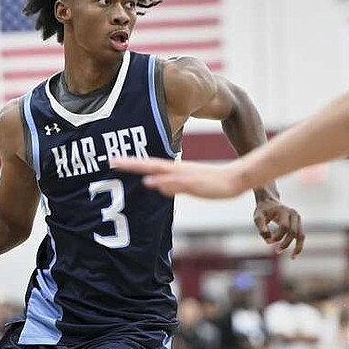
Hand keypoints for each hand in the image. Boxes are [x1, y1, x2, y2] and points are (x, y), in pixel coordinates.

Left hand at [110, 157, 243, 198]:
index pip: (150, 164)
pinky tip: (152, 182)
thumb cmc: (214, 182)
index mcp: (176, 169)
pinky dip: (162, 181)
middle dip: (131, 163)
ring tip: (124, 166)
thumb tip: (159, 187)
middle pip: (150, 164)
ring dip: (142, 169)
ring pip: (160, 171)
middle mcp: (178, 169)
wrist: (236, 178)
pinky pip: (175, 182)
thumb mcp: (189, 185)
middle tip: (112, 161)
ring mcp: (185, 175)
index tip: (116, 161)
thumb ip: (173, 185)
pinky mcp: (194, 183)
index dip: (133, 162)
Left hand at [253, 199, 304, 256]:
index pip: (284, 227)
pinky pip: (301, 236)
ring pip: (300, 235)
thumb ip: (261, 227)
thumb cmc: (262, 211)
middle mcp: (294, 213)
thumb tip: (268, 241)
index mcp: (284, 210)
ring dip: (297, 247)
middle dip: (285, 243)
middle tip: (277, 251)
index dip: (278, 236)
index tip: (269, 241)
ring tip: (292, 257)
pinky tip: (294, 255)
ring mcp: (298, 218)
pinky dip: (299, 245)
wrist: (269, 202)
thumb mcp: (258, 217)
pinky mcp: (298, 224)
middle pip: (293, 232)